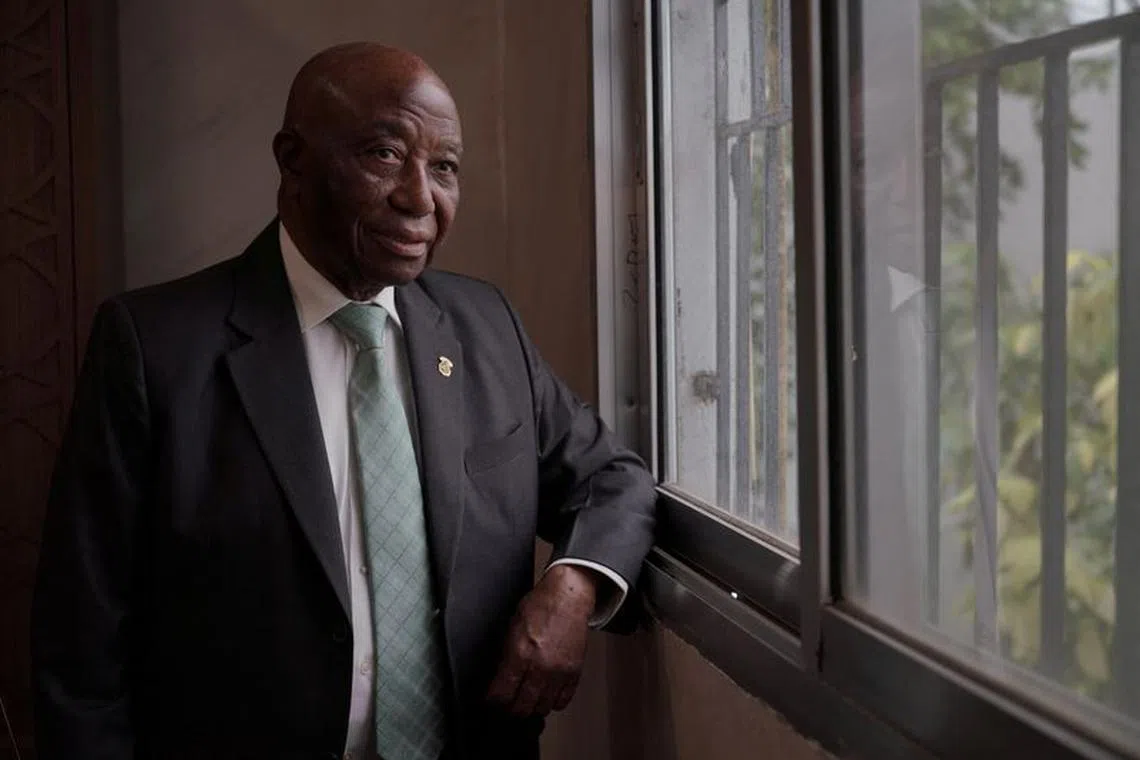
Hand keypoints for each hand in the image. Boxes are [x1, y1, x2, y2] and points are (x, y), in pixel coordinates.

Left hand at [486, 564, 596, 716]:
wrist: (568, 598)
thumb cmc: (540, 607)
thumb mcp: (511, 628)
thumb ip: (506, 655)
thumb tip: (499, 678)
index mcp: (520, 653)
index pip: (502, 694)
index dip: (493, 701)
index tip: (492, 700)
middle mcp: (540, 667)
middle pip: (521, 707)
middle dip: (511, 708)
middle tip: (508, 703)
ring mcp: (559, 672)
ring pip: (542, 708)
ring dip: (532, 707)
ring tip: (527, 699)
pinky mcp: (574, 673)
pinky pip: (562, 701)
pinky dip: (552, 702)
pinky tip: (546, 694)